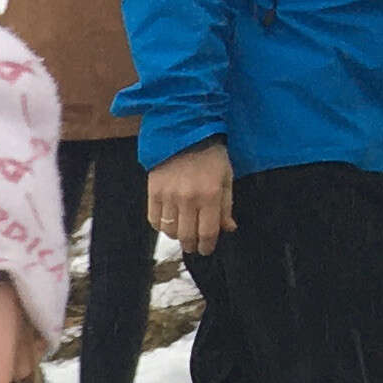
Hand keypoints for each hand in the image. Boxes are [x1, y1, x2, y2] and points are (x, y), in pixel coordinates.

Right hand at [148, 139, 234, 257]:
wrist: (183, 133)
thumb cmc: (210, 155)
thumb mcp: (226, 177)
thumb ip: (227, 205)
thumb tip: (228, 228)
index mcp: (210, 195)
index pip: (208, 232)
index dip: (207, 246)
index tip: (207, 249)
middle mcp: (188, 199)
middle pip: (187, 236)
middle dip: (192, 245)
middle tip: (195, 246)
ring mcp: (168, 196)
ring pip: (170, 231)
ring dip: (177, 236)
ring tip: (182, 233)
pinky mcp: (153, 192)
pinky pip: (154, 220)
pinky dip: (161, 226)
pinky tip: (169, 222)